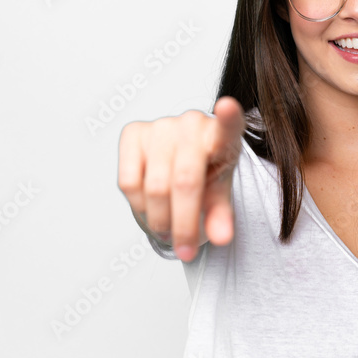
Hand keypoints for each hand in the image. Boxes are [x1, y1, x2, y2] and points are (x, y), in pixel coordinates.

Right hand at [117, 96, 245, 261]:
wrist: (181, 156)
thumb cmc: (207, 171)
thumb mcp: (220, 193)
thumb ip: (222, 215)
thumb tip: (221, 238)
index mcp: (223, 134)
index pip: (228, 125)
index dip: (228, 117)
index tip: (228, 107)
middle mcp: (192, 123)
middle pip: (185, 181)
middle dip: (184, 224)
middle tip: (185, 250)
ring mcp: (161, 125)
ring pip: (155, 187)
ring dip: (160, 220)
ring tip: (167, 233)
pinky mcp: (133, 132)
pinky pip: (129, 181)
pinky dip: (139, 206)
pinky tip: (150, 210)